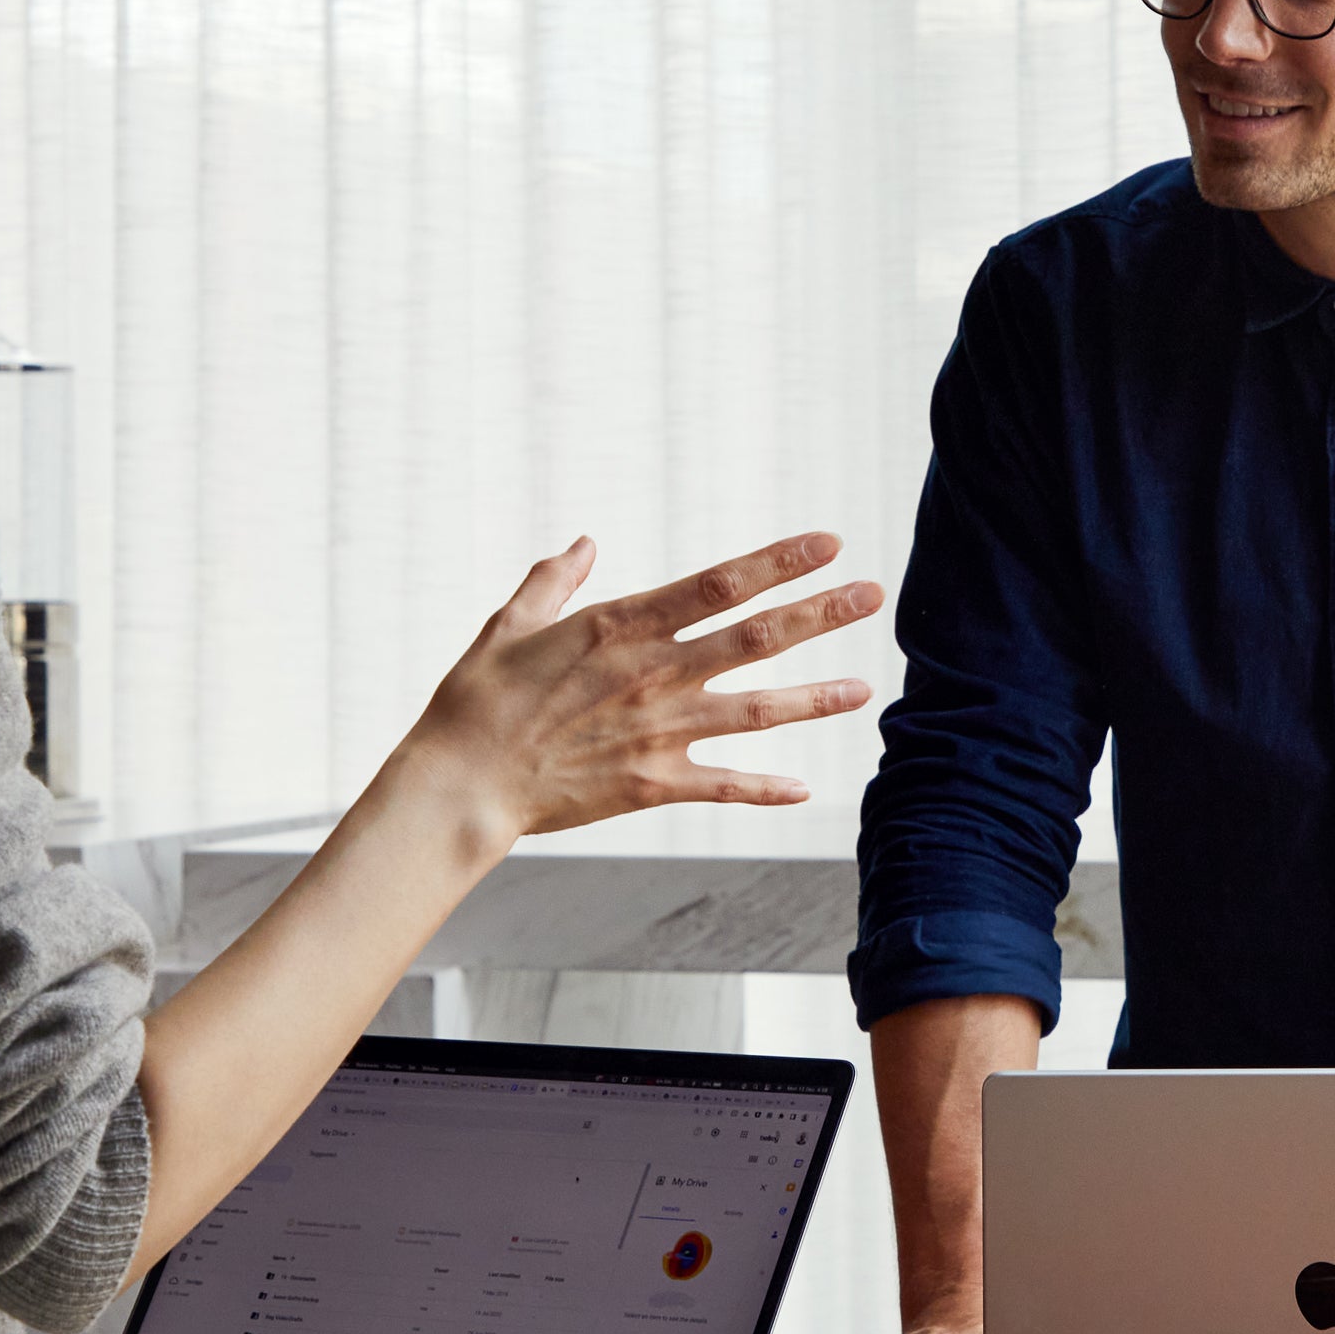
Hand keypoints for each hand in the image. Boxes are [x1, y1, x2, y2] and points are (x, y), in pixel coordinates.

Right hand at [393, 531, 882, 854]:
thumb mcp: (510, 624)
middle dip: (820, 613)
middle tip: (873, 594)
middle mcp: (652, 674)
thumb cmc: (478, 700)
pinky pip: (723, 786)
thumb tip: (583, 545)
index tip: (827, 544)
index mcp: (621, 626)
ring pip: (756, 710)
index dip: (779, 562)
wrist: (461, 782)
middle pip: (756, 637)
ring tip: (864, 688)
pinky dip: (764, 788)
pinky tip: (803, 788)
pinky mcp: (653, 784)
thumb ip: (553, 582)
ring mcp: (658, 731)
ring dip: (814, 698)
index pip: (720, 583)